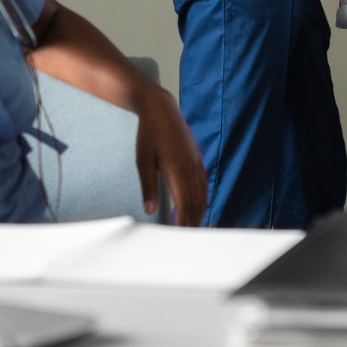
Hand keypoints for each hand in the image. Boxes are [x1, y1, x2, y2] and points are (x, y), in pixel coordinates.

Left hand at [133, 85, 207, 225]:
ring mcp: (196, 162)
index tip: (180, 234)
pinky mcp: (197, 158)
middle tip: (188, 238)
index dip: (183, 221)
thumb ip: (148, 186)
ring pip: (202, 193)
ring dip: (199, 211)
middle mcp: (190, 166)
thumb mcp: (143, 160)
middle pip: (196, 201)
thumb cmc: (149, 133)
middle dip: (193, 221)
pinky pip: (203, 183)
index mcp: (176, 168)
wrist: (161, 109)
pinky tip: (197, 205)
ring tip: (193, 226)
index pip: (184, 202)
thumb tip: (150, 209)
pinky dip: (202, 198)